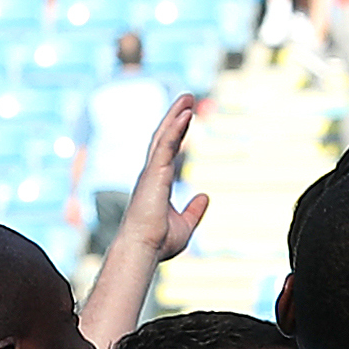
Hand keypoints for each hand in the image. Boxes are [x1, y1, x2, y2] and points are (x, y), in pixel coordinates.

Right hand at [116, 92, 213, 262]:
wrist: (143, 250)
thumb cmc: (157, 241)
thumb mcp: (185, 224)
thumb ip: (194, 210)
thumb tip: (205, 196)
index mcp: (157, 183)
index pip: (168, 151)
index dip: (177, 132)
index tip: (186, 115)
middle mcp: (151, 174)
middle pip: (164, 137)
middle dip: (174, 116)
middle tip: (187, 98)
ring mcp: (151, 173)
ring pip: (163, 137)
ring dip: (175, 116)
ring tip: (188, 99)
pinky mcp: (153, 175)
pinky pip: (165, 147)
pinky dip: (175, 130)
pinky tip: (184, 115)